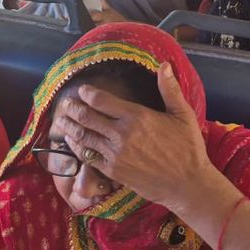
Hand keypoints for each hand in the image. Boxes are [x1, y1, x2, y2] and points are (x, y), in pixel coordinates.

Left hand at [55, 62, 215, 210]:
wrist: (186, 184)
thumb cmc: (187, 147)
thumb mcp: (183, 114)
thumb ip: (169, 89)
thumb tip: (164, 65)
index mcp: (136, 116)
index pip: (102, 101)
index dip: (88, 94)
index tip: (81, 90)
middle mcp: (121, 134)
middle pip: (87, 118)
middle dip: (73, 109)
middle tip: (65, 103)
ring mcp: (115, 154)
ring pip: (84, 138)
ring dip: (70, 127)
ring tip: (61, 120)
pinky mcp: (113, 171)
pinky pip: (88, 157)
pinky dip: (78, 148)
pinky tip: (73, 143)